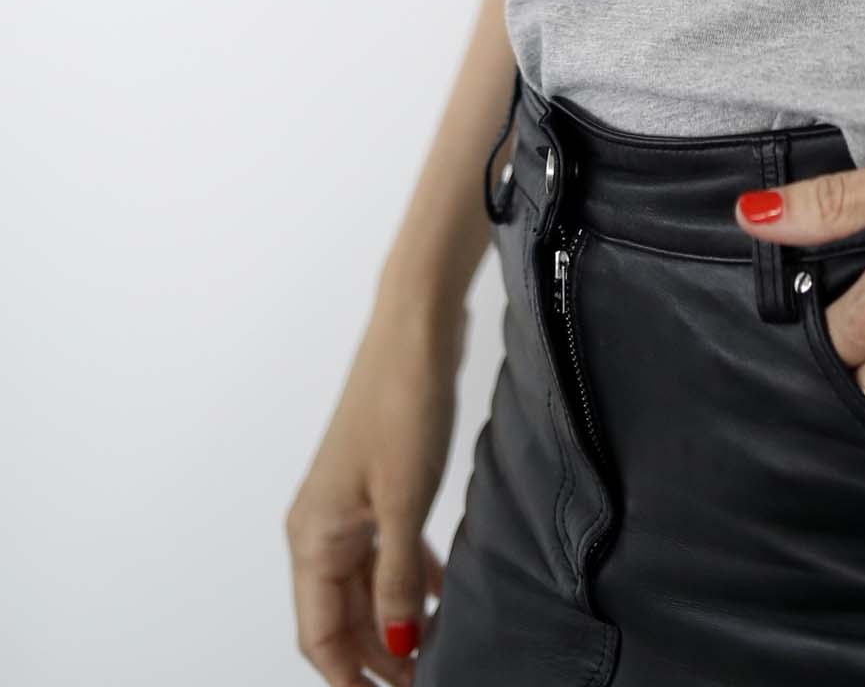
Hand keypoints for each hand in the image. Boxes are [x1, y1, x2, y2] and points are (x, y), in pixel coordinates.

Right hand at [285, 293, 464, 680]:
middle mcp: (320, 527)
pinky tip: (437, 596)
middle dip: (375, 655)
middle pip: (340, 616)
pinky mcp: (377, 484)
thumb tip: (395, 647)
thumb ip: (396, 580)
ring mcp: (348, 505)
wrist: (416, 327)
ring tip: (433, 651)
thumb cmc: (402, 404)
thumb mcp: (404, 503)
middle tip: (424, 680)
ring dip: (392, 620)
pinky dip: (406, 578)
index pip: (319, 635)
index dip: (350, 677)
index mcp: (313, 537)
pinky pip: (384, 550)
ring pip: (363, 585)